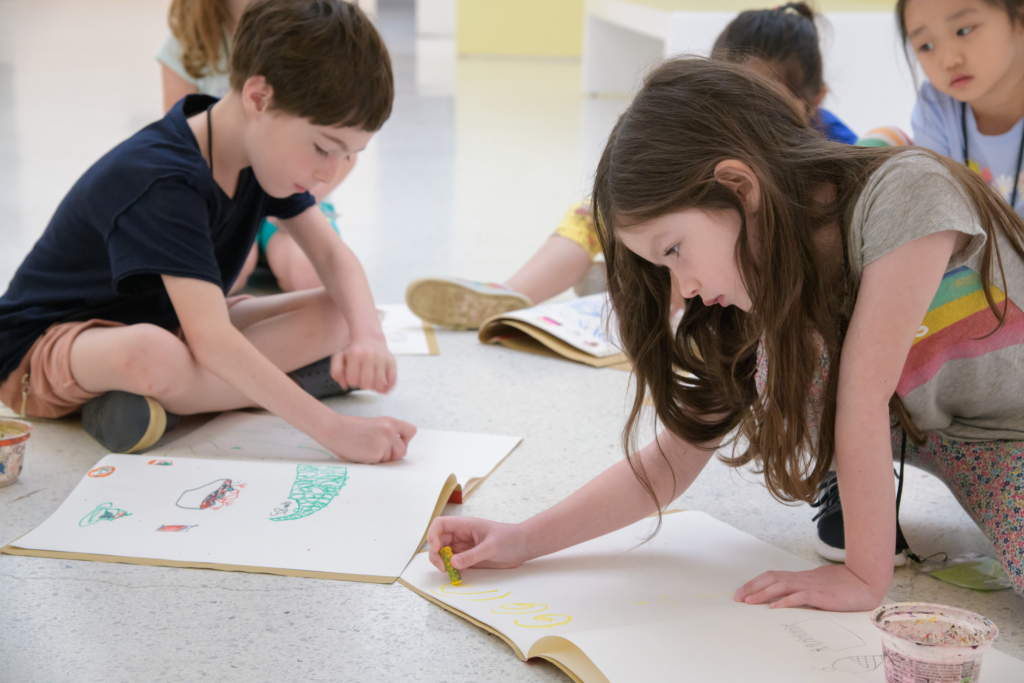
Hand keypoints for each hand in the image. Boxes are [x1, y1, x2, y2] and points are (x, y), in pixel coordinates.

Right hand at [321, 415, 415, 463]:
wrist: (334, 429)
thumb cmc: (352, 428)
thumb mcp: (375, 424)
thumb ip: (389, 432)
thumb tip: (399, 447)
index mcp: (390, 422)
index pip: (411, 431)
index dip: (405, 439)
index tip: (395, 442)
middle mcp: (389, 432)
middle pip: (403, 451)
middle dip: (392, 454)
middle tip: (378, 449)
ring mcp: (383, 443)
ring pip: (390, 459)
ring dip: (380, 458)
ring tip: (366, 448)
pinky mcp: (375, 455)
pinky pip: (379, 463)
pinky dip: (372, 461)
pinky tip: (362, 453)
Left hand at [331, 336, 395, 393]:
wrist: (370, 337)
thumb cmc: (353, 350)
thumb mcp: (339, 357)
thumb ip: (336, 372)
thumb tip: (345, 386)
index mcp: (355, 354)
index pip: (352, 380)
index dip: (351, 382)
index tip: (353, 376)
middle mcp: (369, 356)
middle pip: (366, 384)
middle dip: (362, 385)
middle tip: (362, 379)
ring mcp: (382, 359)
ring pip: (379, 385)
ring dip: (374, 388)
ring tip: (371, 383)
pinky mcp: (392, 361)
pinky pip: (392, 381)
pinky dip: (388, 388)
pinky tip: (382, 388)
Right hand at [427, 516, 532, 572]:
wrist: (523, 546)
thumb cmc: (510, 539)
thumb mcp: (491, 547)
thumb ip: (472, 555)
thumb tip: (452, 562)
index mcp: (465, 525)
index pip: (440, 524)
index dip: (433, 535)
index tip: (436, 548)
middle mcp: (461, 535)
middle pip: (438, 541)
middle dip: (436, 554)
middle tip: (444, 568)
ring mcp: (464, 547)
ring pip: (444, 554)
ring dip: (443, 563)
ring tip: (451, 573)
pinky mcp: (469, 558)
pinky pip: (454, 563)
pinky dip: (452, 569)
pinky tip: (460, 574)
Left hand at [734, 564, 884, 611]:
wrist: (864, 581)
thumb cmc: (841, 585)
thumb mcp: (816, 586)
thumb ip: (801, 589)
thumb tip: (784, 597)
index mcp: (800, 577)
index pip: (772, 576)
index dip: (755, 583)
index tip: (741, 592)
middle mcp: (802, 579)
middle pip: (771, 579)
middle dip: (752, 588)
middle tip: (738, 598)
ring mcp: (811, 586)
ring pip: (782, 586)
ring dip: (763, 594)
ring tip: (750, 601)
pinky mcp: (821, 595)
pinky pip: (800, 597)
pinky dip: (786, 601)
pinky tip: (775, 607)